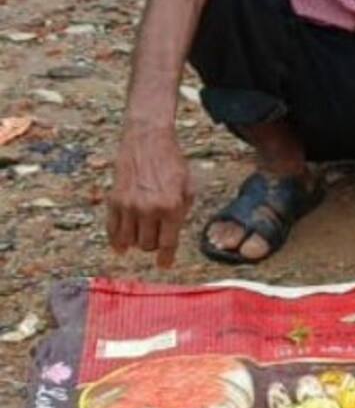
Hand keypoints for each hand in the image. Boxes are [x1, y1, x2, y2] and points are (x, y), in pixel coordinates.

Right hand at [108, 126, 192, 267]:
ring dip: (136, 242)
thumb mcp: (188, 186)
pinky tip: (120, 245)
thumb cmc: (172, 163)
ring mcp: (129, 206)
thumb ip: (182, 211)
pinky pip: (112, 230)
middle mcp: (150, 209)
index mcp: (172, 206)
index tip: (163, 265)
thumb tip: (172, 233)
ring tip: (141, 236)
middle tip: (156, 237)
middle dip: (153, 245)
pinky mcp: (114, 201)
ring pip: (129, 241)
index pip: (168, 243)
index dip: (166, 258)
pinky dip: (116, 240)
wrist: (148, 142)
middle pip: (147, 245)